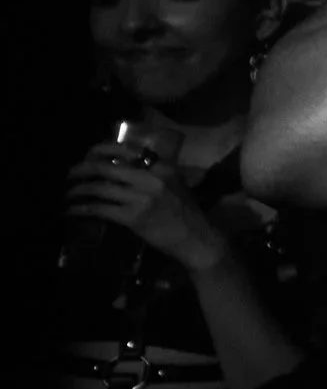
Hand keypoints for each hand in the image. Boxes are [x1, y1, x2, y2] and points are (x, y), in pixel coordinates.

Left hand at [66, 143, 227, 272]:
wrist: (197, 239)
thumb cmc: (187, 214)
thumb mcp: (176, 185)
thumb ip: (155, 174)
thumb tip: (125, 169)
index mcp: (162, 167)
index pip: (126, 150)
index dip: (100, 150)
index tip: (89, 155)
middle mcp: (150, 178)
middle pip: (106, 167)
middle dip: (82, 169)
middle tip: (71, 174)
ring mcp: (141, 198)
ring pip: (99, 188)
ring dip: (78, 190)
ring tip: (68, 194)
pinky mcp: (133, 217)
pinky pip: (99, 209)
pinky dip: (81, 209)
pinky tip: (72, 211)